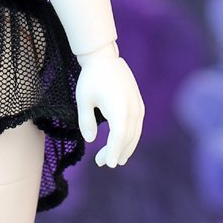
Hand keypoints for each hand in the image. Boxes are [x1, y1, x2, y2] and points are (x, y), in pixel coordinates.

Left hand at [75, 47, 144, 168]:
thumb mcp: (83, 99)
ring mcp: (138, 106)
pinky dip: (131, 137)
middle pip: (127, 138)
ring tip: (117, 159)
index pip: (118, 137)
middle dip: (116, 152)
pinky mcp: (138, 103)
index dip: (114, 152)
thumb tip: (91, 140)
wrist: (105, 58)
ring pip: (135, 133)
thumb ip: (86, 121)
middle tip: (101, 162)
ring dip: (126, 147)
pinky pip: (137, 125)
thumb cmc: (91, 78)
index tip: (109, 164)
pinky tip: (123, 143)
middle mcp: (132, 109)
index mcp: (119, 109)